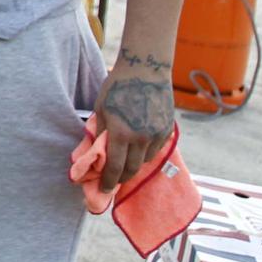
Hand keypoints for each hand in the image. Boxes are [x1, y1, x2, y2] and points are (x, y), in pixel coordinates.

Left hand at [95, 53, 175, 192]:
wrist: (146, 70)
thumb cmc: (116, 87)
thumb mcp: (101, 110)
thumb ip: (100, 134)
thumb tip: (94, 156)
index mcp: (120, 133)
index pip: (114, 168)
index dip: (108, 183)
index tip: (103, 191)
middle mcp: (140, 138)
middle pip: (131, 170)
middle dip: (120, 178)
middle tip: (111, 181)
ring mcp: (156, 135)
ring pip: (144, 162)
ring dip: (133, 166)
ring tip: (123, 164)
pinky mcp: (166, 131)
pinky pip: (154, 150)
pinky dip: (144, 154)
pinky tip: (137, 149)